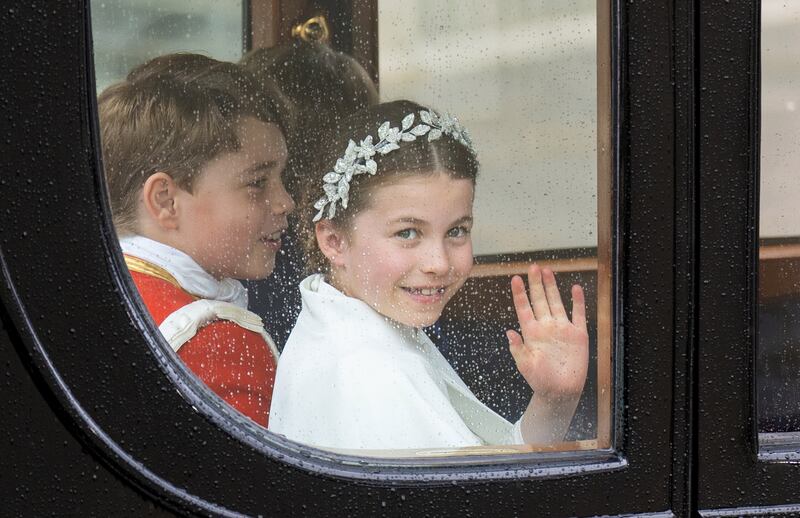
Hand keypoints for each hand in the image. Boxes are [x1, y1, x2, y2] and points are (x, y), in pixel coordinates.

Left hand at [506, 264, 588, 400]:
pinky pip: (578, 314)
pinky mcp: (578, 335)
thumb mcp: (525, 365)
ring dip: (552, 287)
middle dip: (536, 283)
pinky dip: (578, 302)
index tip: (515, 279)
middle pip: (540, 299)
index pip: (524, 308)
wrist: (560, 392)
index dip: (519, 293)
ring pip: (556, 302)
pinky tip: (575, 288)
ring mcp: (562, 329)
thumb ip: (518, 349)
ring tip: (548, 270)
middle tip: (533, 266)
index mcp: (531, 332)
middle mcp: (546, 327)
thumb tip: (509, 333)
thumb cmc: (541, 380)